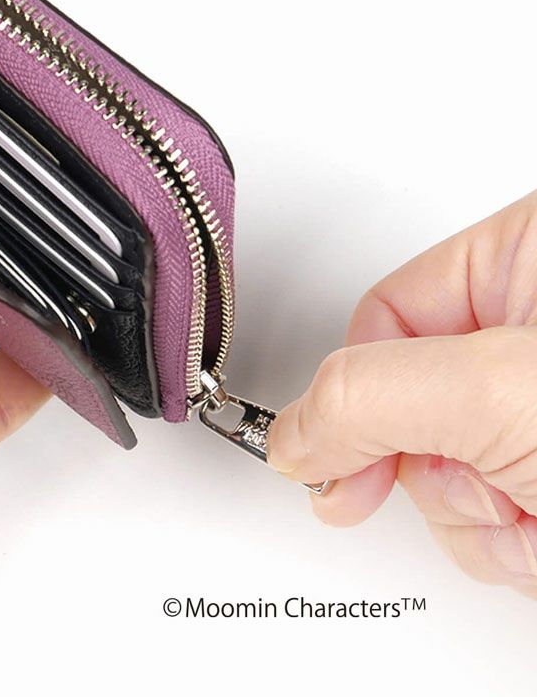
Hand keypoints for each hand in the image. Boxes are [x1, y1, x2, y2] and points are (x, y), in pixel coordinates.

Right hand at [267, 191, 536, 595]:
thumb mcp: (496, 391)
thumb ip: (367, 398)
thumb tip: (291, 434)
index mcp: (526, 255)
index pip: (383, 314)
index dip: (357, 393)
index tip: (334, 458)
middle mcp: (533, 330)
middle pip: (409, 404)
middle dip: (435, 471)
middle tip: (480, 482)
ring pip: (453, 473)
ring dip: (483, 521)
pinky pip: (500, 515)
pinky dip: (521, 548)